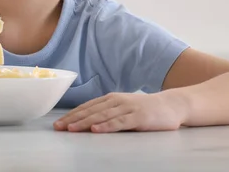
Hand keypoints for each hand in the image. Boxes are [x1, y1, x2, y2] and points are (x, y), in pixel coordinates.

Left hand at [53, 91, 186, 132]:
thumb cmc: (144, 109)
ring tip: (71, 129)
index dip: (71, 115)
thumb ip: (107, 113)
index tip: (58, 123)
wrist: (171, 105)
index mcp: (110, 99)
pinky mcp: (138, 117)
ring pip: (101, 115)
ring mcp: (127, 108)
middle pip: (90, 111)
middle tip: (58, 127)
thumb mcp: (123, 108)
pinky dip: (106, 125)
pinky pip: (119, 122)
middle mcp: (116, 101)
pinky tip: (96, 130)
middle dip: (73, 119)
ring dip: (85, 122)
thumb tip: (87, 123)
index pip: (86, 107)